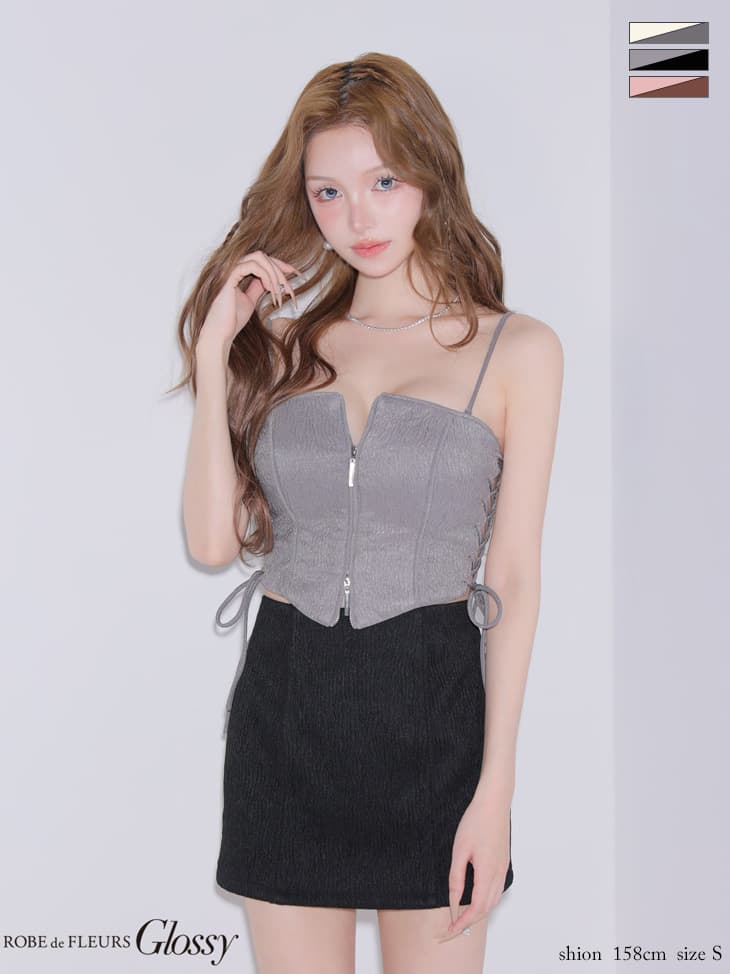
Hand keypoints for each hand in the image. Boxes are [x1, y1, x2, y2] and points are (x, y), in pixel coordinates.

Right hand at [200, 251, 303, 349]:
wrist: (221, 333)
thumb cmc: (232, 320)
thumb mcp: (251, 300)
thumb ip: (258, 287)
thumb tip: (270, 280)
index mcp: (238, 272)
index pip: (262, 261)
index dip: (280, 265)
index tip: (296, 274)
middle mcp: (233, 268)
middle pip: (263, 256)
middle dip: (281, 269)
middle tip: (290, 287)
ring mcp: (230, 270)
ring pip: (259, 257)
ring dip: (274, 273)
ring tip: (280, 291)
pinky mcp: (228, 276)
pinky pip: (252, 266)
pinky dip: (266, 275)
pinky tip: (270, 289)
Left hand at [436, 796, 510, 941]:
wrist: (494, 802)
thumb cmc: (475, 822)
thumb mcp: (460, 850)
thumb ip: (456, 878)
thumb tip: (453, 902)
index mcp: (487, 874)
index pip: (475, 910)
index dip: (461, 924)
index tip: (447, 932)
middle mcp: (499, 876)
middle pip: (485, 910)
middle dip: (467, 923)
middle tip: (449, 930)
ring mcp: (503, 870)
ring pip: (492, 902)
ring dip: (477, 914)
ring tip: (459, 919)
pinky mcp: (503, 863)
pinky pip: (496, 891)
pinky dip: (485, 903)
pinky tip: (475, 900)